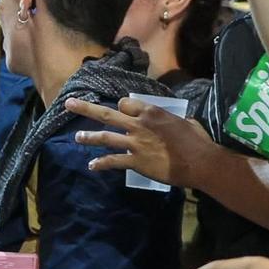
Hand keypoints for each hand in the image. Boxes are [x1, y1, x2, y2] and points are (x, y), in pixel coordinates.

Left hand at [64, 96, 217, 187]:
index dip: (121, 107)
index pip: (125, 103)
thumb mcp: (185, 121)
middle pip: (107, 114)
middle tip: (69, 104)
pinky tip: (92, 165)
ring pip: (105, 137)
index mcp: (151, 111)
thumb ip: (173, 119)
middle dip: (86, 108)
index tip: (121, 110)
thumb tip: (176, 121)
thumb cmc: (197, 140)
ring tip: (77, 137)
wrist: (199, 162)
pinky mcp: (135, 161)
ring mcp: (135, 143)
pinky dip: (101, 163)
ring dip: (89, 137)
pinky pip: (113, 161)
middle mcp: (138, 124)